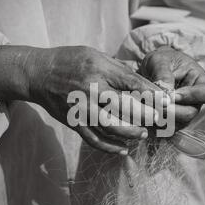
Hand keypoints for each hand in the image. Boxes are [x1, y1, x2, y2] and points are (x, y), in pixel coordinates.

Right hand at [0, 45, 163, 154]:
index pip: (132, 82)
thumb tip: (143, 81)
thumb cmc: (69, 60)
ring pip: (111, 126)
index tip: (167, 101)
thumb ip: (118, 68)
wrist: (37, 74)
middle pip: (125, 106)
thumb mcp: (94, 54)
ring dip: (130, 133)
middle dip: (146, 115)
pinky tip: (122, 150)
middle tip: (160, 121)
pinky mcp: (74, 121)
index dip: (152, 94)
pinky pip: (93, 138)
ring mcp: (81, 107)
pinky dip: (109, 147)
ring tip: (143, 135)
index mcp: (99, 69)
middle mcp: (91, 89)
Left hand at [138, 46, 204, 129]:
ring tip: (144, 106)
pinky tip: (141, 113)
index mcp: (201, 83)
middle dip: (171, 110)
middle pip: (189, 113)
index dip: (192, 96)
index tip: (174, 94)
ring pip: (175, 124)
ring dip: (159, 117)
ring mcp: (183, 115)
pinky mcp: (170, 123)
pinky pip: (162, 129)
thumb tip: (165, 93)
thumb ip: (163, 74)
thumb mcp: (160, 61)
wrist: (151, 69)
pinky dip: (151, 122)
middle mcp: (195, 102)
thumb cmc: (161, 61)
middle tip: (154, 104)